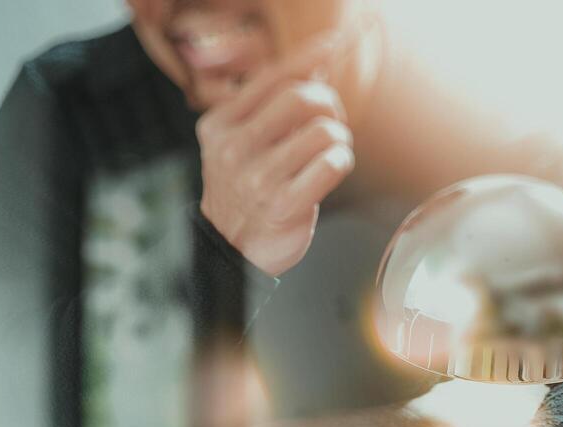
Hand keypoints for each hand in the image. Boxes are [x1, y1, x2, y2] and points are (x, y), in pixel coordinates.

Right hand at [196, 34, 354, 276]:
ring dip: (339, 138)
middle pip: (300, 97)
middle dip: (329, 105)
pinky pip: (331, 164)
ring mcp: (257, 178)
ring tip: (329, 152)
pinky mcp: (282, 206)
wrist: (232, 247)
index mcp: (221, 125)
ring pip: (323, 131)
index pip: (271, 78)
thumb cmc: (246, 190)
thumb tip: (315, 64)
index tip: (334, 44)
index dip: (308, 56)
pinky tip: (331, 170)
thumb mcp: (245, 142)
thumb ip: (273, 105)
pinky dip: (341, 162)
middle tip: (330, 123)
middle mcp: (234, 149)